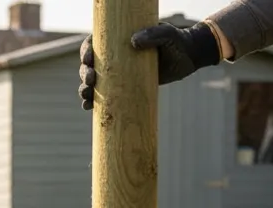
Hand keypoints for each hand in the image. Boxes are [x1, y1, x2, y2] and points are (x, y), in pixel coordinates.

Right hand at [78, 21, 221, 109]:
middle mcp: (114, 56)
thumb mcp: (167, 34)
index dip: (86, 51)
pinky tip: (88, 107)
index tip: (88, 59)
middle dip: (84, 73)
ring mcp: (117, 73)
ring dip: (85, 89)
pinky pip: (104, 95)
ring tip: (86, 97)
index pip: (94, 44)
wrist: (188, 58)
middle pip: (89, 65)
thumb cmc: (177, 42)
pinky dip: (93, 102)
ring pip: (93, 82)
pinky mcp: (124, 88)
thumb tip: (133, 42)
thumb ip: (154, 34)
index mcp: (118, 39)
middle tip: (91, 80)